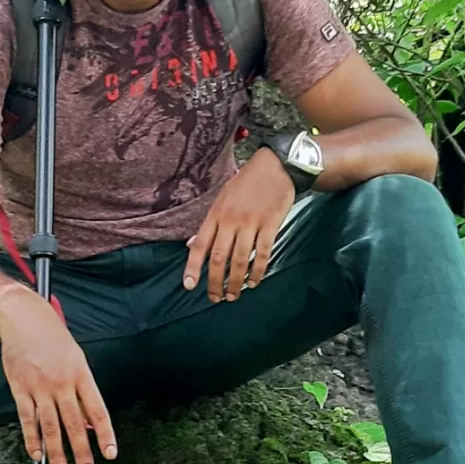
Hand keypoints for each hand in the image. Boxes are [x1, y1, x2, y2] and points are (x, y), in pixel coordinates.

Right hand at [0, 289, 116, 463]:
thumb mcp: (76, 358)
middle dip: (81, 451)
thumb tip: (89, 423)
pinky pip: (27, 419)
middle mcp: (62, 382)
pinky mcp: (19, 388)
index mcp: (81, 374)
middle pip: (74, 423)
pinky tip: (36, 454)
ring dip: (57, 452)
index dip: (105, 434)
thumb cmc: (53, 339)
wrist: (23, 317)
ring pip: (50, 426)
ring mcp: (39, 386)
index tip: (110, 454)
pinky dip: (31, 439)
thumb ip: (82, 390)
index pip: (97, 411)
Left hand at [184, 149, 295, 302]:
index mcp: (216, 214)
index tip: (189, 286)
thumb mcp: (222, 198)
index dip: (193, 267)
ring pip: (239, 260)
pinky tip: (254, 282)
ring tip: (234, 295)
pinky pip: (262, 253)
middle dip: (215, 282)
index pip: (200, 244)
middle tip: (215, 298)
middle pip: (218, 257)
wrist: (276, 166)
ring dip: (235, 282)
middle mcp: (230, 220)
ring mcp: (251, 223)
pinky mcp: (270, 225)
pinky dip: (257, 271)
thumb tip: (192, 245)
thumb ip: (209, 224)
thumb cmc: (247, 183)